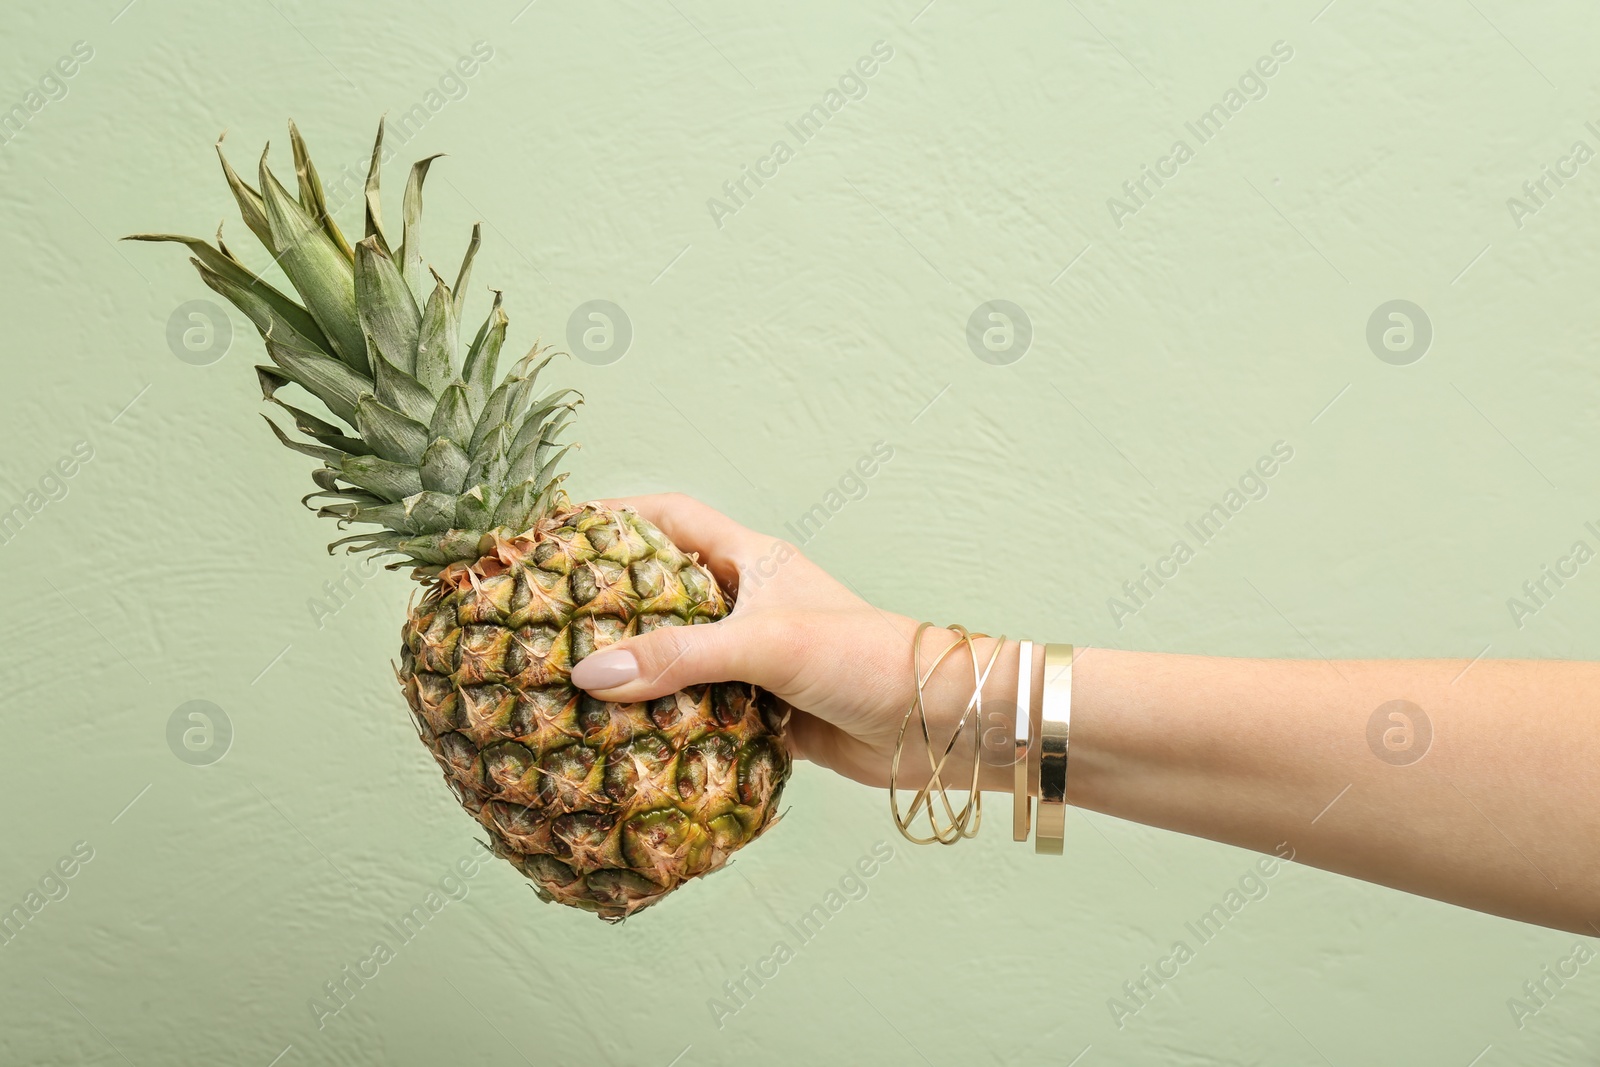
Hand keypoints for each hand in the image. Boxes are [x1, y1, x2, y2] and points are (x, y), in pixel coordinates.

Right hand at [568, 494, 1016, 791]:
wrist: (936, 725)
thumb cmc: (864, 658)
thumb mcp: (765, 644)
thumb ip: (678, 658)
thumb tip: (589, 672)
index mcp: (751, 561)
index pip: (671, 519)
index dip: (615, 517)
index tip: (556, 532)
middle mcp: (747, 605)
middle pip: (662, 593)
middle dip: (608, 605)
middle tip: (544, 622)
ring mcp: (752, 661)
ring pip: (676, 659)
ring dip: (634, 674)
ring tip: (563, 688)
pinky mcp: (760, 713)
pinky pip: (696, 713)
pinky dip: (662, 724)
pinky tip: (619, 741)